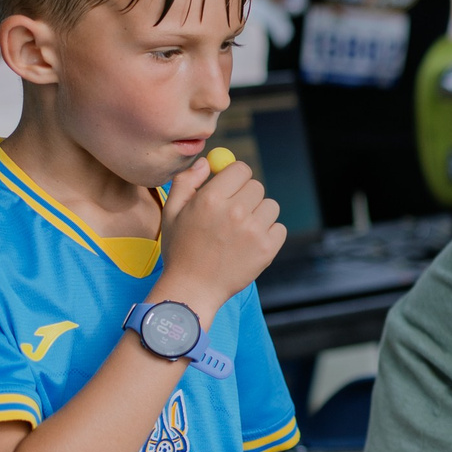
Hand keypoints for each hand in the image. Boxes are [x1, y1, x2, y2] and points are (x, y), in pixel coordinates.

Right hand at [154, 155, 283, 317]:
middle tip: (232, 215)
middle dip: (246, 196)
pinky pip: (279, 228)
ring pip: (270, 206)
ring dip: (259, 215)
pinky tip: (250, 244)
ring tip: (240, 232)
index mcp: (211, 198)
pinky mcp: (268, 248)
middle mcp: (234, 211)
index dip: (236, 177)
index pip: (241, 169)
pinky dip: (269, 234)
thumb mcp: (171, 212)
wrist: (192, 289)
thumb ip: (186, 182)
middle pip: (257, 186)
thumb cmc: (180, 249)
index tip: (231, 188)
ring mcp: (254, 231)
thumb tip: (206, 162)